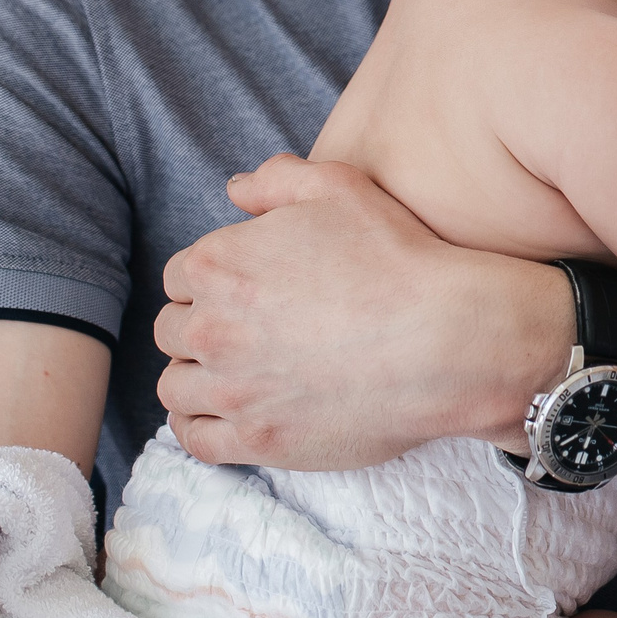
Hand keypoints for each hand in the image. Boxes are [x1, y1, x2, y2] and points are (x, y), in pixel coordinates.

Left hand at [156, 154, 569, 468]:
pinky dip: (201, 425)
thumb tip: (236, 189)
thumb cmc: (398, 259)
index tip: (245, 288)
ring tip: (235, 372)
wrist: (444, 339)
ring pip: (175, 385)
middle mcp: (211, 327)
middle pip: (172, 329)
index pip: (181, 274)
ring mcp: (231, 389)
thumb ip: (279, 178)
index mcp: (219, 263)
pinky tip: (227, 413)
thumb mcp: (342, 189)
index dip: (213, 278)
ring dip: (197, 375)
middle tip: (247, 329)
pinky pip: (195, 438)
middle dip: (202, 324)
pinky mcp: (256, 438)